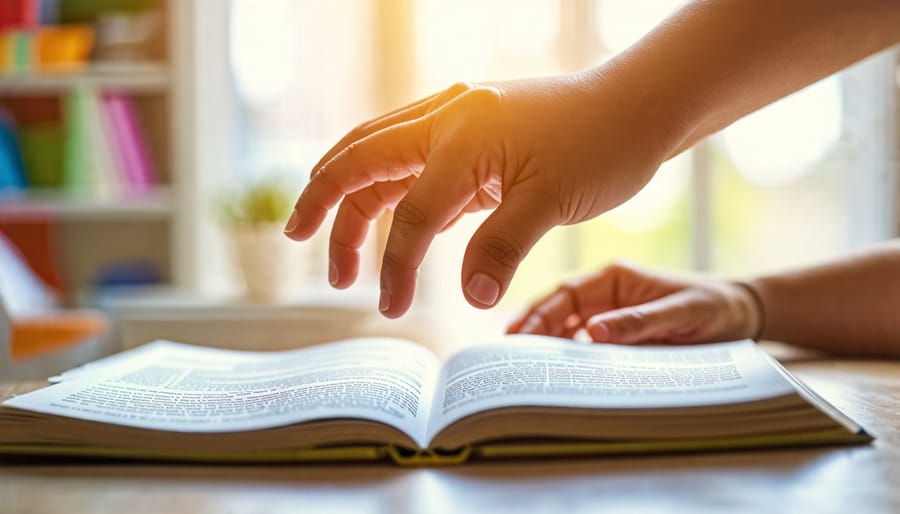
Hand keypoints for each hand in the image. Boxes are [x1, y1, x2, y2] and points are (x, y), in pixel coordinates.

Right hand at [284, 72, 678, 317]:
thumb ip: (503, 246)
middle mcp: (446, 117)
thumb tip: (469, 298)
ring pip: (379, 157)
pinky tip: (389, 223)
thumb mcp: (554, 200)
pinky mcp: (467, 134)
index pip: (411, 211)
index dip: (394, 265)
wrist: (634, 105)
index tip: (391, 308)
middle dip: (325, 203)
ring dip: (351, 199)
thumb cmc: (602, 143)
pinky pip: (410, 161)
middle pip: (360, 160)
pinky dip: (389, 192)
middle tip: (297, 240)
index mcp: (462, 133)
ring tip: (339, 250)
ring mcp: (453, 120)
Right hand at [507, 262, 761, 343]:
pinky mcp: (616, 332)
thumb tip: (595, 331)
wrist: (739, 316)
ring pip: (566, 328)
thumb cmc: (714, 307)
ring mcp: (608, 313)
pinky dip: (569, 356)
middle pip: (557, 310)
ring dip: (547, 346)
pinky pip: (585, 344)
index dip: (539, 313)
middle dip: (532, 331)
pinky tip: (557, 373)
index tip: (519, 336)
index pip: (566, 293)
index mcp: (615, 277)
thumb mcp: (683, 313)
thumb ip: (640, 321)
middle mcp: (605, 293)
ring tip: (526, 368)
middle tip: (510, 357)